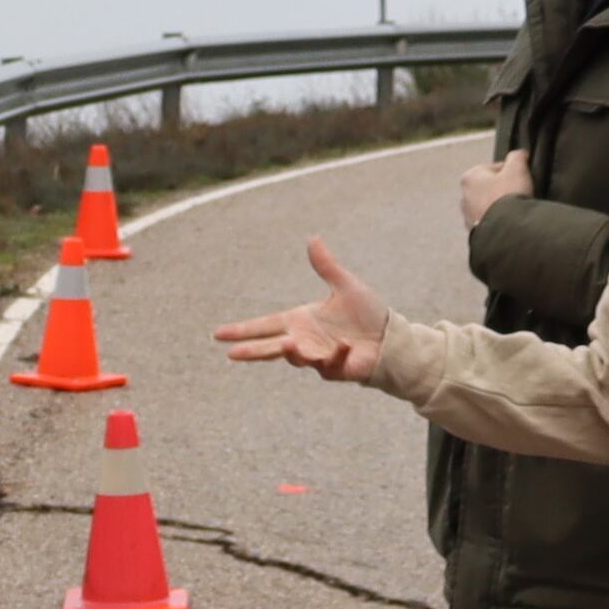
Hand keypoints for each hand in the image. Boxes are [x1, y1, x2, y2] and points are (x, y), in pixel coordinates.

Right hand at [214, 237, 394, 380]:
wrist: (390, 338)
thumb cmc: (368, 314)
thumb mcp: (346, 286)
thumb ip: (326, 267)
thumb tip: (313, 238)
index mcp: (300, 321)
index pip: (264, 326)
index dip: (242, 330)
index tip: (218, 335)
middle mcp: (303, 341)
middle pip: (269, 348)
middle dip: (251, 351)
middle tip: (232, 354)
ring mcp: (316, 358)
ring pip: (296, 357)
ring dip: (292, 352)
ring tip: (289, 344)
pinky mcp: (333, 370)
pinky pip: (328, 363)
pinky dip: (335, 355)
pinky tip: (346, 346)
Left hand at [457, 152, 540, 225]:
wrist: (504, 230)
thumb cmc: (508, 196)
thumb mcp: (517, 168)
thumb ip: (517, 156)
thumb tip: (520, 154)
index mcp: (470, 176)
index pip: (494, 168)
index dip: (511, 171)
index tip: (520, 178)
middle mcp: (464, 196)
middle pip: (490, 187)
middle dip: (504, 189)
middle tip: (519, 194)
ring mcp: (468, 216)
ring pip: (489, 205)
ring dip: (501, 206)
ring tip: (514, 210)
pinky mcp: (474, 231)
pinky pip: (490, 221)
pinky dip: (498, 220)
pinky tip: (509, 221)